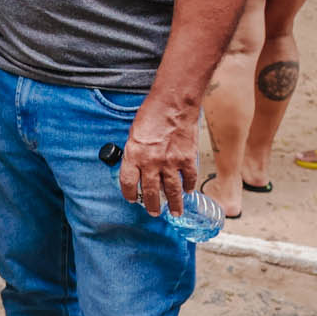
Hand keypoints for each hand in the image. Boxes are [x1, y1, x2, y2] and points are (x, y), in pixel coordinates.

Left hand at [117, 97, 198, 216]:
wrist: (174, 103)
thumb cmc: (153, 113)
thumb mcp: (134, 133)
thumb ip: (136, 152)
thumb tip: (138, 167)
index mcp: (134, 155)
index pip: (128, 182)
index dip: (130, 194)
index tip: (132, 199)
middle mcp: (151, 162)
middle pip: (150, 192)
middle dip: (152, 205)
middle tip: (153, 212)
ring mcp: (170, 163)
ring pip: (172, 191)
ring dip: (173, 204)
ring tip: (174, 211)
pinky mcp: (187, 159)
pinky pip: (188, 179)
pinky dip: (188, 186)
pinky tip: (187, 190)